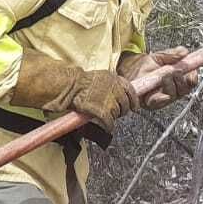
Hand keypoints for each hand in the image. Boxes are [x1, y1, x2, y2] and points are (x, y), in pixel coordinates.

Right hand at [11, 52, 138, 133]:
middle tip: (116, 113)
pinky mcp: (103, 112)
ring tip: (105, 116)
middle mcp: (115, 89)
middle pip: (125, 104)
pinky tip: (105, 126)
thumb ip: (110, 84)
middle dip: (122, 110)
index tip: (134, 106)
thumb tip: (115, 93)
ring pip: (118, 114)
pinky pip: (110, 123)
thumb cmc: (78, 81)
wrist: (69, 86)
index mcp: (114, 78)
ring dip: (113, 117)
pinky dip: (108, 126)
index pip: (131, 90)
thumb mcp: (99, 77)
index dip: (133, 100)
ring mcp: (110, 101)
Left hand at [119, 46, 197, 108]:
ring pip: (173, 95)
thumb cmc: (142, 65)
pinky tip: (159, 92)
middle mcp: (172, 90)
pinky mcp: (151, 104)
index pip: (191, 80)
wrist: (125, 70)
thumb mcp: (158, 57)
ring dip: (170, 84)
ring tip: (164, 75)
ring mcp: (162, 98)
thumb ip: (171, 54)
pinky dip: (160, 97)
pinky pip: (159, 102)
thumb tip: (184, 52)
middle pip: (184, 89)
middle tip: (175, 70)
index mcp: (177, 79)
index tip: (191, 71)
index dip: (193, 76)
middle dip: (181, 79)